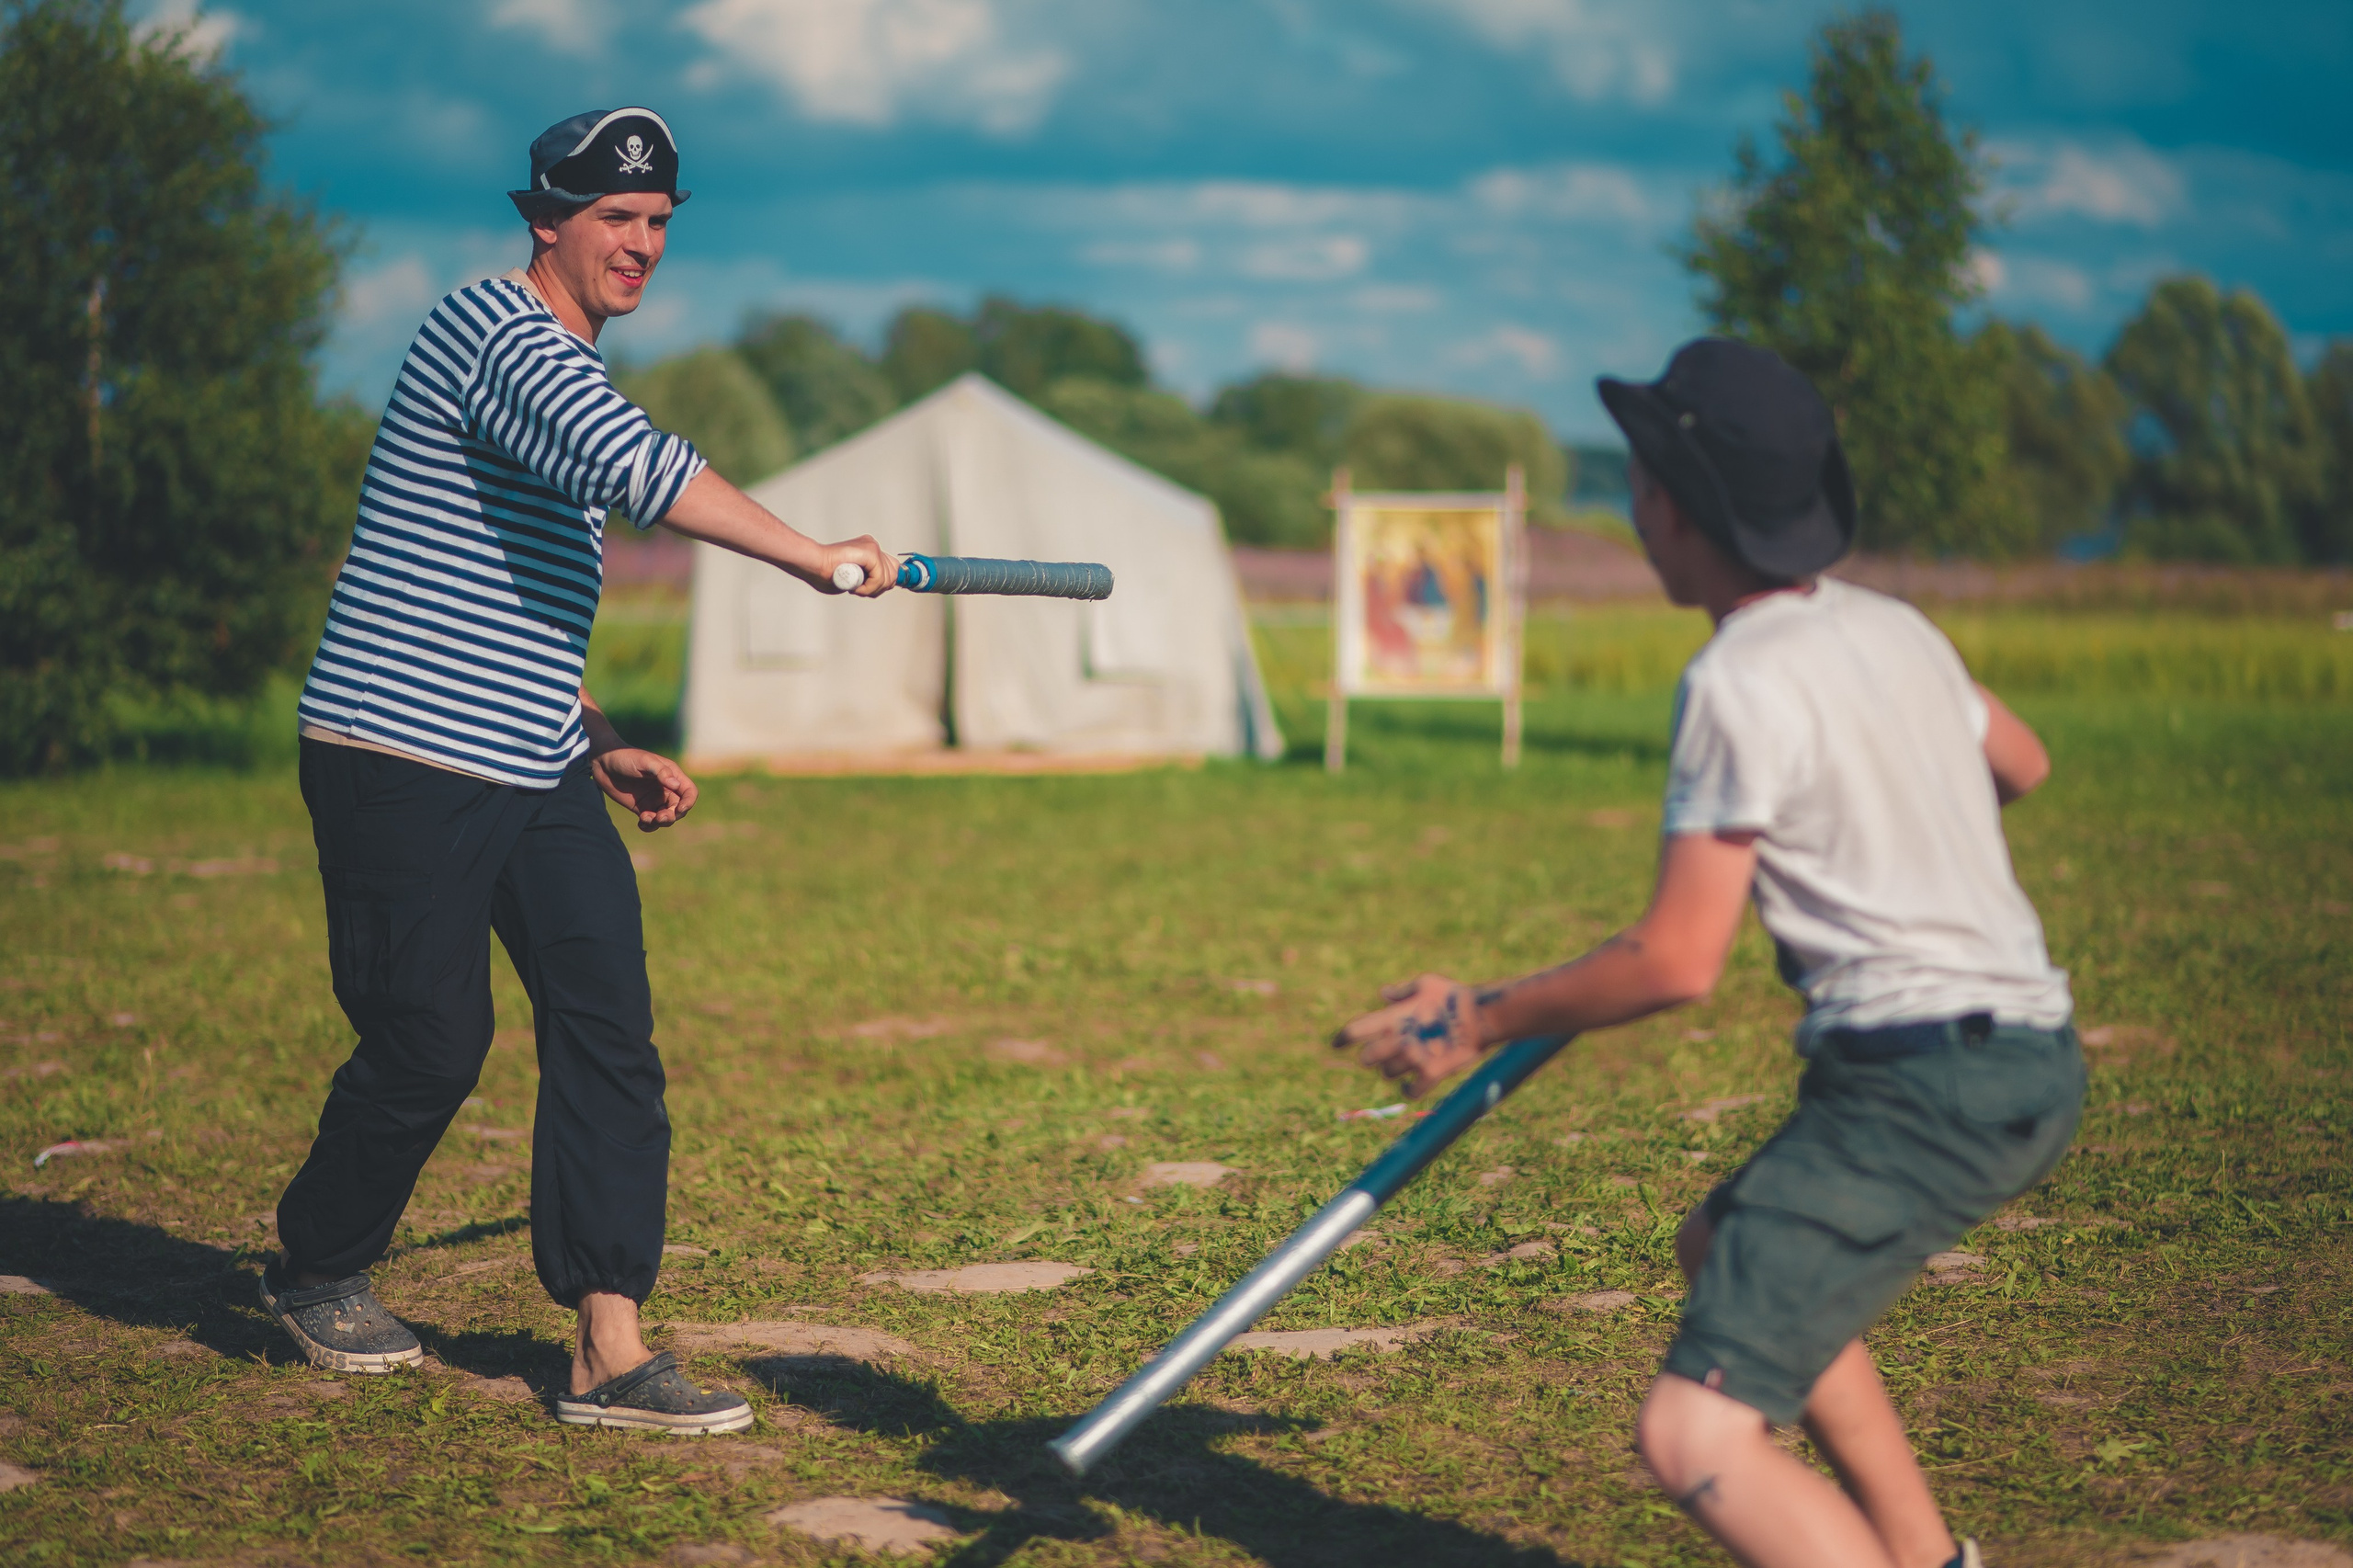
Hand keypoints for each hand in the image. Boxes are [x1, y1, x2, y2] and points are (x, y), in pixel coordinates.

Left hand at [590, 747, 697, 831]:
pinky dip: (649, 826)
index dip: (688, 802)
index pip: (689, 792)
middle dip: (671, 816)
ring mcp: (654, 799)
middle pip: (678, 808)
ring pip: (666, 817)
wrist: (603, 762)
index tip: (679, 809)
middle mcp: (666, 789)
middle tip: (659, 817)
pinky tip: (641, 824)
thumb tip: (676, 785)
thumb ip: (661, 771)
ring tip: (645, 818)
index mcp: (671, 775)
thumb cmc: (625, 756)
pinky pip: (651, 822)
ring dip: (660, 822)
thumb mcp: (644, 761)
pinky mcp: (641, 807)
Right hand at [817, 536, 897, 596]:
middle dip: (879, 589)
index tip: (867, 590)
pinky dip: (869, 588)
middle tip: (859, 590)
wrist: (814, 564)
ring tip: (855, 589)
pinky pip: (879, 578)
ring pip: (888, 578)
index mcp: (868, 549)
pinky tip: (855, 588)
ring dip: (872, 590)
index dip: (882, 583)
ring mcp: (872, 547)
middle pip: (893, 574)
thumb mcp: (852, 578)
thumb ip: (865, 579)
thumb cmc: (825, 573)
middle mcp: (872, 545)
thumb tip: (876, 587)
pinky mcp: (870, 552)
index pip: (891, 568)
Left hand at [1330, 973, 1485, 1097]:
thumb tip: (1383, 993)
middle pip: (1367, 1058)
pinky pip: (1410, 1091)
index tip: (1336, 1043)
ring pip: (1388, 1074)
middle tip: (1380, 1054)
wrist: (1482, 1015)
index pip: (1355, 1031)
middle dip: (1371, 1056)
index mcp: (1393, 1018)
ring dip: (1392, 1070)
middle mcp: (1398, 1039)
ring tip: (1405, 1063)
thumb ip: (1402, 992)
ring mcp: (1414, 1059)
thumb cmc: (1453, 996)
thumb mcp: (1426, 983)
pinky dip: (1408, 1090)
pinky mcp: (1431, 1074)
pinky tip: (1409, 1086)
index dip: (1343, 1038)